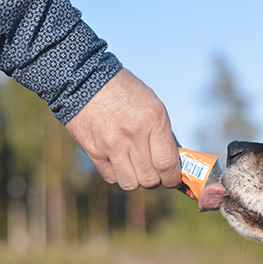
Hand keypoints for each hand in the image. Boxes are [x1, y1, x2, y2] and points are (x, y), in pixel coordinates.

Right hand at [65, 68, 180, 190]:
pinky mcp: (93, 150)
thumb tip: (177, 164)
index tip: (172, 178)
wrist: (85, 79)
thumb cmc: (127, 93)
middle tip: (154, 171)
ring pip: (130, 184)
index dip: (172, 178)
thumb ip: (165, 136)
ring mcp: (110, 144)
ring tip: (137, 168)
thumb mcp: (154, 106)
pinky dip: (118, 174)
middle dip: (156, 179)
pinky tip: (120, 161)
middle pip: (149, 179)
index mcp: (153, 120)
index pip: (167, 165)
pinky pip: (111, 178)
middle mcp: (132, 134)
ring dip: (136, 179)